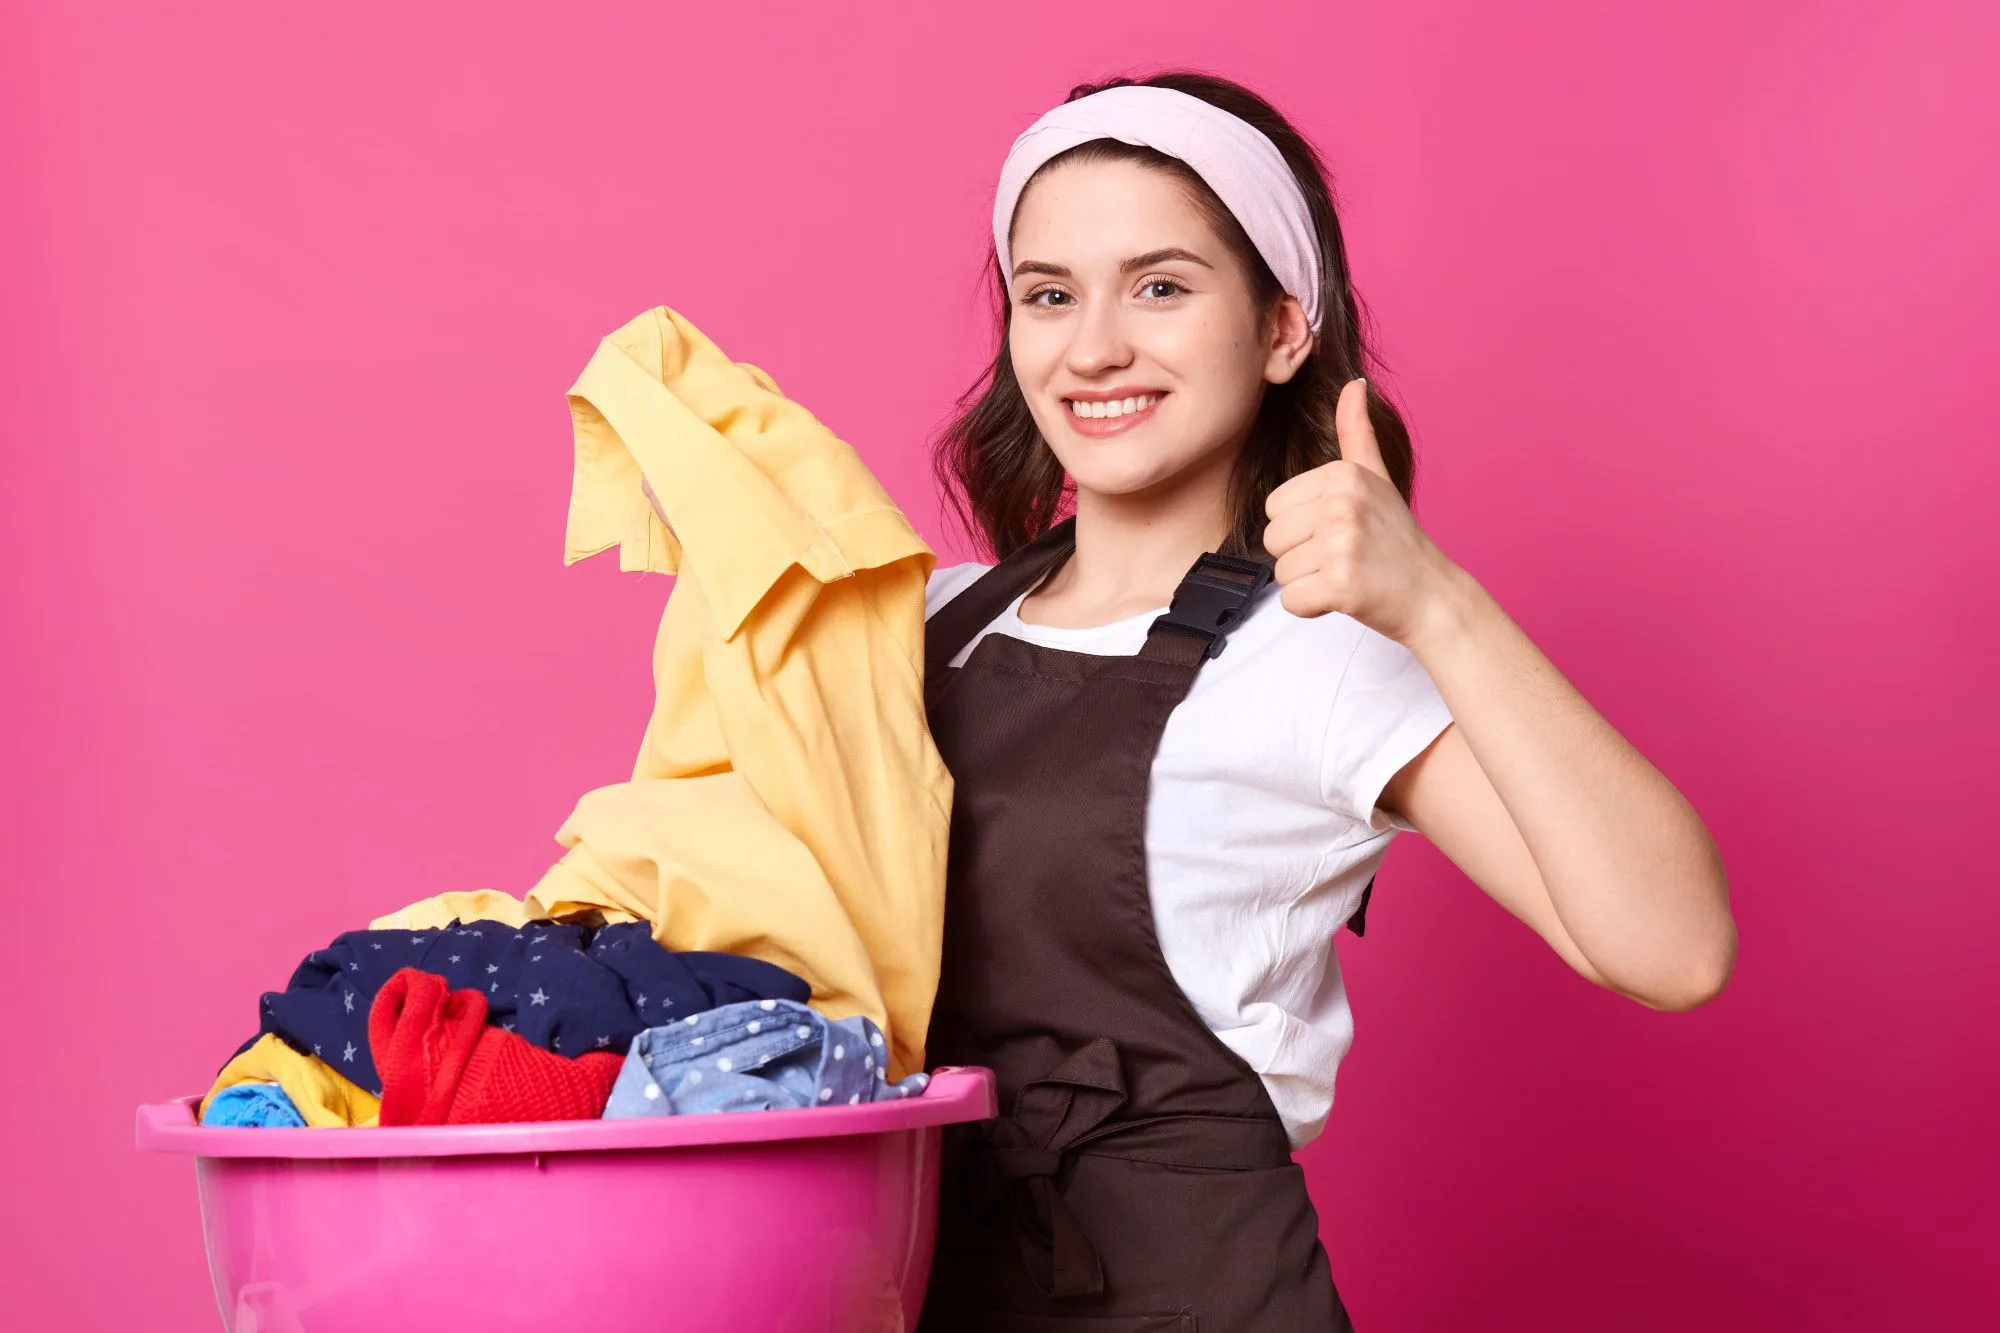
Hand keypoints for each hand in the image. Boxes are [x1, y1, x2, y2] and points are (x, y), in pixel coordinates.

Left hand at [1262, 378, 1453, 643]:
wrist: (1432, 595)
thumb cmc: (1396, 539)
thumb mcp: (1376, 477)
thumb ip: (1356, 432)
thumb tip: (1353, 382)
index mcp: (1342, 475)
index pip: (1274, 508)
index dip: (1300, 528)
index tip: (1339, 532)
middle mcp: (1342, 503)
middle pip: (1272, 539)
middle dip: (1301, 556)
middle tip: (1344, 557)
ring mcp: (1342, 544)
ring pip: (1280, 572)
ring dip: (1308, 583)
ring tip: (1348, 574)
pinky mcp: (1341, 585)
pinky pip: (1291, 601)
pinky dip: (1313, 607)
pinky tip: (1345, 597)